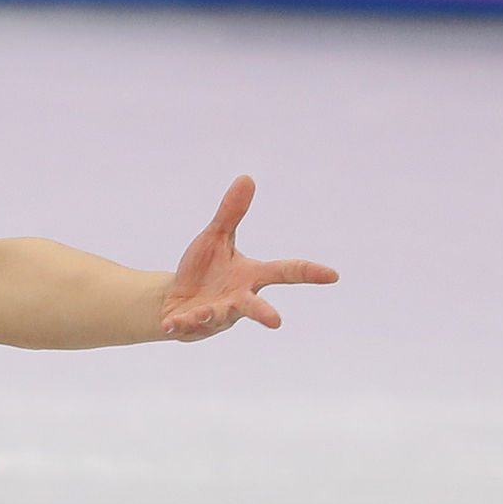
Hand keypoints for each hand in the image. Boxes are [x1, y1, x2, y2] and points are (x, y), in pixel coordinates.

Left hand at [159, 177, 339, 341]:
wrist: (172, 301)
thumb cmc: (201, 270)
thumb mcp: (215, 238)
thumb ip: (230, 213)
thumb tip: (246, 178)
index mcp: (251, 276)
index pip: (285, 272)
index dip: (309, 273)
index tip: (333, 275)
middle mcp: (238, 298)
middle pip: (255, 306)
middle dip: (264, 313)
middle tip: (276, 322)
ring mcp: (217, 315)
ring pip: (219, 317)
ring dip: (211, 314)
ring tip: (201, 311)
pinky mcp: (194, 325)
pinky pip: (187, 325)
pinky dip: (179, 323)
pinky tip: (169, 324)